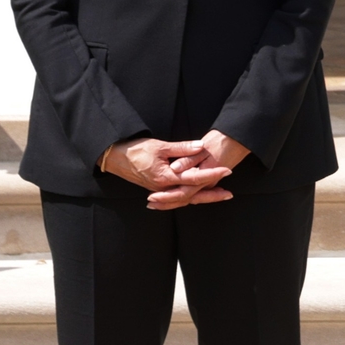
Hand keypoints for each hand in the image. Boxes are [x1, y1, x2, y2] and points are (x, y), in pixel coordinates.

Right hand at [97, 133, 237, 208]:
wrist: (115, 158)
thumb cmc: (135, 150)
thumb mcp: (160, 146)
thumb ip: (182, 148)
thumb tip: (201, 146)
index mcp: (165, 177)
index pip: (194, 178)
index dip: (212, 174)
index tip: (227, 170)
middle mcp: (164, 188)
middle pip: (192, 195)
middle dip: (212, 195)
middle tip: (230, 194)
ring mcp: (160, 191)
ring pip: (185, 198)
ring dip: (203, 197)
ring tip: (220, 196)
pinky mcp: (158, 189)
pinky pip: (177, 197)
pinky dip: (189, 197)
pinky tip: (199, 197)